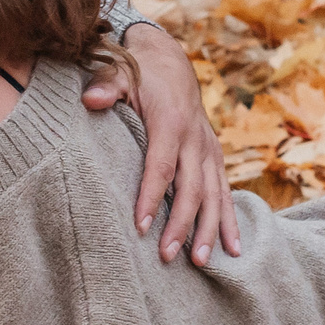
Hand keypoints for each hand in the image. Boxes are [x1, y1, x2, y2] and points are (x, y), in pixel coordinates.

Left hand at [82, 24, 240, 265]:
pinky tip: (234, 249)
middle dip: (181, 225)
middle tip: (167, 257)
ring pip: (213, 195)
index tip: (140, 226)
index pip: (162, 167)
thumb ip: (106, 87)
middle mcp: (196, 140)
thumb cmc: (139, 74)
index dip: (152, 197)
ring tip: (202, 263)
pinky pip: (225, 192)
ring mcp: (209, 150)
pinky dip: (230, 221)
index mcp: (171, 123)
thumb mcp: (120, 73)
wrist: (168, 61)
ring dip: (210, 231)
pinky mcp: (214, 157)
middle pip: (191, 189)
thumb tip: (90, 99)